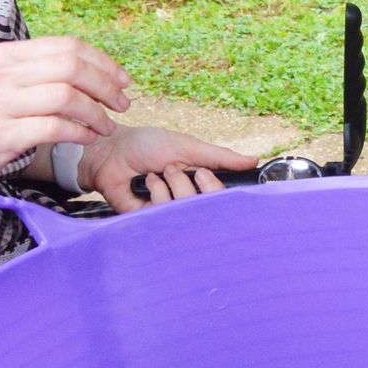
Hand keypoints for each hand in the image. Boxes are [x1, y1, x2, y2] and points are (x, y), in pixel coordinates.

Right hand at [0, 37, 131, 199]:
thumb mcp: (5, 87)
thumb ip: (40, 75)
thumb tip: (93, 72)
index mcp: (8, 55)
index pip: (68, 46)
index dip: (103, 62)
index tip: (124, 81)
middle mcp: (3, 73)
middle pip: (71, 66)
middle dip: (106, 85)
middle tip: (122, 104)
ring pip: (66, 96)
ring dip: (96, 113)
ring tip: (106, 127)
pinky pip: (52, 127)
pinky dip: (78, 133)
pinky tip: (87, 139)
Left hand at [83, 124, 258, 210]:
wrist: (112, 152)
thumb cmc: (149, 145)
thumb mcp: (188, 147)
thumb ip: (220, 157)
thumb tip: (255, 160)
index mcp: (200, 183)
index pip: (223, 198)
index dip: (215, 188)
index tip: (201, 173)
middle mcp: (188, 200)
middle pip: (206, 209)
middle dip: (189, 184)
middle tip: (173, 168)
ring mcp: (169, 212)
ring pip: (185, 211)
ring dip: (170, 185)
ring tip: (154, 174)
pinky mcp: (150, 222)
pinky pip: (164, 217)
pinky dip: (155, 194)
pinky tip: (144, 183)